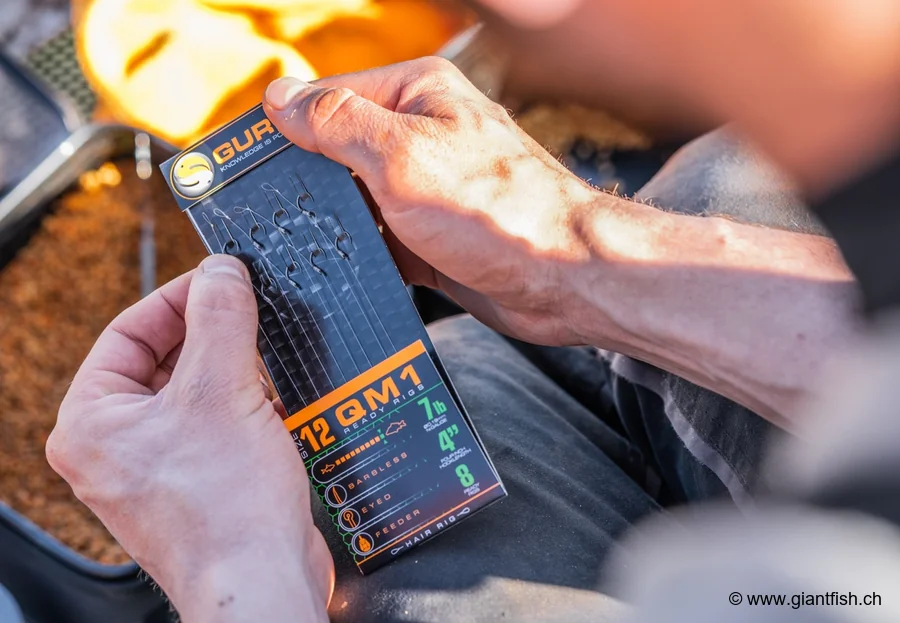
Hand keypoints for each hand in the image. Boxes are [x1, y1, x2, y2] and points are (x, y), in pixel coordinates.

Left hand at [47, 256, 332, 622]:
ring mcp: (156, 467)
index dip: (178, 298)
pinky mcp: (195, 482)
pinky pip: (215, 423)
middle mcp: (116, 446)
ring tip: (267, 358)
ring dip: (234, 369)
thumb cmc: (225, 508)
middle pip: (163, 359)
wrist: (260, 582)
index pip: (129, 331)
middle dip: (212, 334)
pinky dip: (244, 404)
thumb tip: (221, 271)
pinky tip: (274, 400)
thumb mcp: (222, 390)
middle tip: (252, 312)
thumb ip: (220, 319)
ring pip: (194, 391)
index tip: (221, 280)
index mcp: (93, 423)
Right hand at [263, 57, 599, 345]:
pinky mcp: (432, 236)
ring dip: (333, 224)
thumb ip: (338, 124)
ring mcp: (427, 189)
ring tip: (297, 247)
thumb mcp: (402, 157)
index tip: (245, 166)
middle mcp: (422, 136)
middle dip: (307, 184)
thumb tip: (281, 97)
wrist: (565, 280)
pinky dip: (361, 255)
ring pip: (356, 201)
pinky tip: (338, 271)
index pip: (328, 99)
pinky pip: (380, 240)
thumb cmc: (498, 211)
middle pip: (338, 152)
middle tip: (265, 215)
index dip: (285, 132)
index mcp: (417, 95)